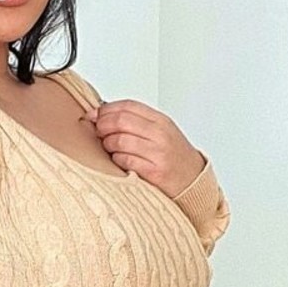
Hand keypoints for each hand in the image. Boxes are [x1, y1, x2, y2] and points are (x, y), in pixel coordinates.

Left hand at [80, 98, 205, 196]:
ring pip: (119, 140)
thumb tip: (102, 114)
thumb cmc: (173, 157)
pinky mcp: (154, 171)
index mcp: (161, 121)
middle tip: (98, 133)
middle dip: (102, 126)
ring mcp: (158, 152)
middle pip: (120, 121)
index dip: (106, 109)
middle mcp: (160, 134)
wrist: (193, 181)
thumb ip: (136, 122)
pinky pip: (124, 160)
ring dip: (107, 145)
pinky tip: (118, 161)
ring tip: (109, 149)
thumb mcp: (160, 132)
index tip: (94, 115)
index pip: (128, 106)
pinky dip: (116, 160)